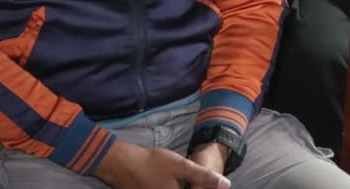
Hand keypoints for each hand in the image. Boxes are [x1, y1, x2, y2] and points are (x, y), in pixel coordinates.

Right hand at [92, 139, 230, 188]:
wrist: (122, 165)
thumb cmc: (152, 164)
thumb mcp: (181, 166)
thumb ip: (204, 177)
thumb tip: (227, 185)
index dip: (203, 187)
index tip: (200, 181)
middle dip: (195, 186)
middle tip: (184, 175)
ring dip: (185, 185)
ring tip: (180, 178)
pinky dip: (174, 186)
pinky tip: (172, 181)